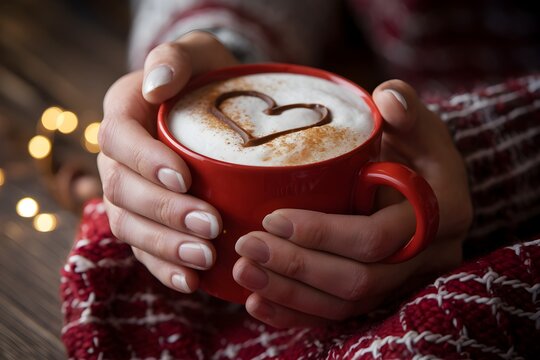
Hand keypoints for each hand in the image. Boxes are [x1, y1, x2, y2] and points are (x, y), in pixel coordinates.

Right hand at [97, 32, 237, 292]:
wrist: (213, 105)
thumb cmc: (207, 77)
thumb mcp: (198, 53)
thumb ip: (176, 59)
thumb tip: (158, 84)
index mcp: (123, 113)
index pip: (120, 140)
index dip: (146, 162)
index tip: (185, 177)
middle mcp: (117, 157)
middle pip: (124, 191)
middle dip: (165, 212)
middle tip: (210, 225)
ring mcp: (128, 192)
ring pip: (130, 226)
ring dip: (165, 246)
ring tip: (205, 257)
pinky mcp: (145, 218)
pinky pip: (144, 249)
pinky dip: (164, 267)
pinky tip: (191, 281)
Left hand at [233, 80, 472, 327]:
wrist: (422, 179)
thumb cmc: (413, 146)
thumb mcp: (416, 122)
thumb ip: (405, 108)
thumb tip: (389, 97)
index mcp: (441, 214)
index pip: (376, 238)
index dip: (322, 233)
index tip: (273, 217)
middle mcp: (427, 257)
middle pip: (357, 280)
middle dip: (296, 267)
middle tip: (246, 247)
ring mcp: (404, 280)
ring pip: (344, 304)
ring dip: (288, 293)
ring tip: (242, 271)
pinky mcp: (381, 293)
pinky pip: (338, 315)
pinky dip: (296, 312)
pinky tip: (257, 301)